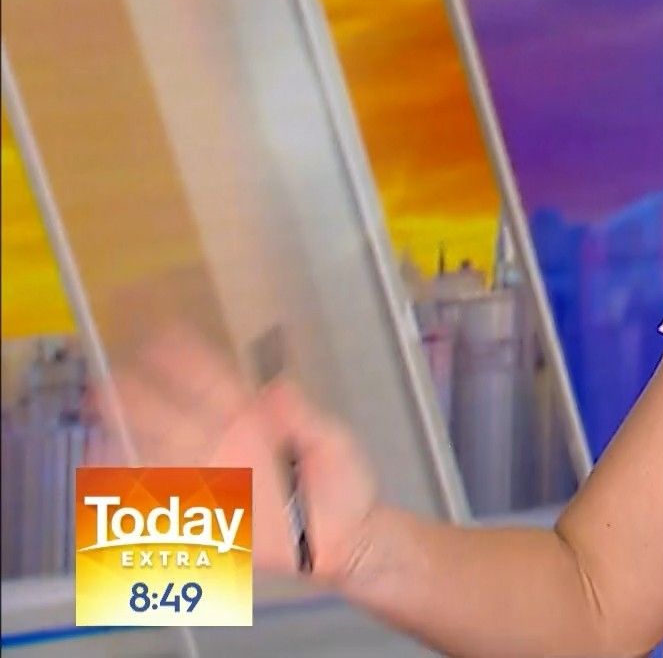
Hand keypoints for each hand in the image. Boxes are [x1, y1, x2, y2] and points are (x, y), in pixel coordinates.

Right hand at [87, 325, 381, 587]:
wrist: (347, 539)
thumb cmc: (343, 486)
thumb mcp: (332, 444)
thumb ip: (304, 418)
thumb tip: (278, 389)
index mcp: (254, 421)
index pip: (214, 384)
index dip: (189, 361)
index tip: (163, 336)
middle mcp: (226, 446)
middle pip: (176, 417)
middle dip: (143, 397)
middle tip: (109, 378)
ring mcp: (214, 479)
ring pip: (163, 454)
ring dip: (132, 439)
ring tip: (103, 421)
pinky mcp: (211, 515)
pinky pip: (168, 500)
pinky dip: (141, 489)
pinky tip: (119, 477)